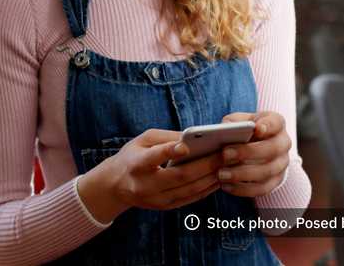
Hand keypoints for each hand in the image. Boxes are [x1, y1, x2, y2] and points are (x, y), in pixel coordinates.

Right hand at [81, 128, 223, 222]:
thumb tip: (194, 136)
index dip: (169, 152)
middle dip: (205, 164)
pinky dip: (207, 188)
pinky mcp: (165, 207)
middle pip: (180, 176)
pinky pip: (191, 198)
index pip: (154, 158)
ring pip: (190, 189)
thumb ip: (166, 138)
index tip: (186, 145)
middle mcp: (146, 184)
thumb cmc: (132, 156)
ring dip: (211, 177)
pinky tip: (218, 177)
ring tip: (228, 164)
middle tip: (225, 153)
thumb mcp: (141, 140)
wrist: (116, 185)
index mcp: (136, 164)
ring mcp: (156, 199)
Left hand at [217, 111, 290, 197]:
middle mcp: (283, 143)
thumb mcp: (238, 121)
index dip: (268, 126)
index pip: (276, 122)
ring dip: (242, 174)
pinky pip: (262, 188)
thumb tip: (225, 129)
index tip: (257, 128)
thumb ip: (233, 123)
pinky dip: (243, 189)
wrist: (255, 147)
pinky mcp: (276, 181)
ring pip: (267, 171)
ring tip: (222, 174)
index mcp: (276, 124)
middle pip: (272, 149)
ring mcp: (282, 164)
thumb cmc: (244, 131)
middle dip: (247, 152)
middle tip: (225, 154)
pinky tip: (226, 186)